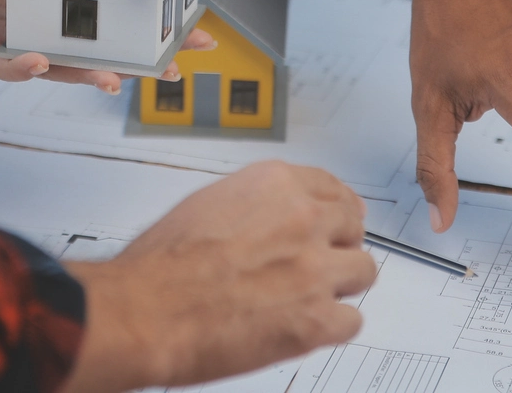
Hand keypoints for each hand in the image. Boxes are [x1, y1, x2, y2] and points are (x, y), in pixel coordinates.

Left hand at [0, 0, 214, 91]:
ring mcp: (14, 46)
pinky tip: (40, 62)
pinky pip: (1, 64)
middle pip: (99, 62)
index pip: (117, 35)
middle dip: (136, 68)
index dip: (151, 39)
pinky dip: (20, 66)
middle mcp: (45, 39)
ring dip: (85, 78)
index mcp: (65, 19)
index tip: (194, 34)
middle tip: (173, 71)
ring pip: (56, 72)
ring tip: (113, 81)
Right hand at [60, 161, 375, 392]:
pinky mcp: (316, 319)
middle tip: (322, 259)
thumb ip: (251, 206)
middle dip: (339, 243)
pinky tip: (311, 325)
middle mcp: (302, 219)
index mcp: (275, 185)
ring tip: (315, 294)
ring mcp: (314, 269)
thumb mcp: (206, 204)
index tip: (339, 215)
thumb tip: (265, 218)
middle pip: (353, 225)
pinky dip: (333, 326)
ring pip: (363, 271)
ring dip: (342, 283)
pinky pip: (351, 321)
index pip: (331, 186)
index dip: (336, 206)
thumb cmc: (161, 264)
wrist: (148, 309)